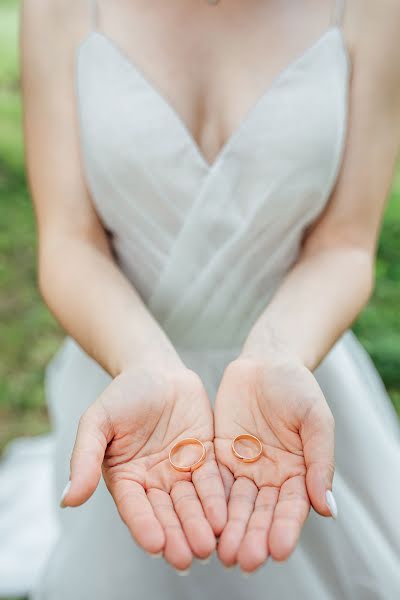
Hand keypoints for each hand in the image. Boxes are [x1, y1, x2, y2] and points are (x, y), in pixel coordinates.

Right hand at [60, 361, 226, 570]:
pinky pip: (211, 480)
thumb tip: (68, 500)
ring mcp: (180, 470)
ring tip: (208, 545)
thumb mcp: (97, 422)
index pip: (134, 507)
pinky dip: (216, 499)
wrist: (155, 370)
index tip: (155, 546)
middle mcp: (154, 481)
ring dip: (199, 525)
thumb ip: (85, 458)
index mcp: (126, 478)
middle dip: (176, 535)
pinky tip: (224, 517)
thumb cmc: (123, 394)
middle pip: (166, 512)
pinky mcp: (204, 457)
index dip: (144, 525)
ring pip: (190, 503)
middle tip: (187, 558)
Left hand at [214, 353, 334, 571]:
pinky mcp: (218, 454)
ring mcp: (243, 467)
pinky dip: (209, 502)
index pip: (292, 506)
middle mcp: (269, 476)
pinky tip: (204, 521)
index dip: (286, 528)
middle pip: (261, 511)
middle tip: (245, 560)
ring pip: (235, 503)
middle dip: (253, 535)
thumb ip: (320, 460)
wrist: (266, 362)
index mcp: (297, 471)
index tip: (279, 550)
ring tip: (224, 552)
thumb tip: (328, 508)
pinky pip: (212, 480)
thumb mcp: (316, 419)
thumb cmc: (297, 387)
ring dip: (230, 528)